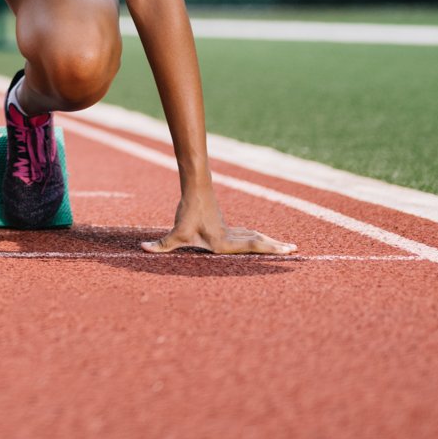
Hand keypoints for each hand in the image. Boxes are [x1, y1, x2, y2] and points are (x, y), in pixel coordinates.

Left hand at [141, 191, 295, 255]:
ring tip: (288, 248)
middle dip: (276, 248)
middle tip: (295, 251)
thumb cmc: (188, 211)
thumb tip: (142, 249)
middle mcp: (232, 237)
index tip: (286, 250)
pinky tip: (266, 242)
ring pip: (256, 238)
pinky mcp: (229, 227)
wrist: (196, 188)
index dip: (269, 249)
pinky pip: (250, 235)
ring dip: (271, 243)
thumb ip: (161, 245)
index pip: (251, 246)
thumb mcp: (175, 232)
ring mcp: (232, 231)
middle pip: (258, 242)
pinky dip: (261, 239)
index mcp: (224, 242)